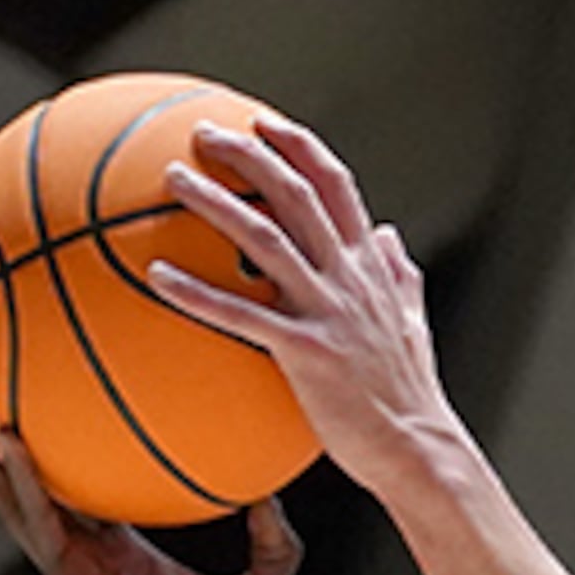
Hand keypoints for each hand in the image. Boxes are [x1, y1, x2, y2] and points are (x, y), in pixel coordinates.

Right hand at [0, 412, 294, 574]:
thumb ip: (274, 543)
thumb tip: (273, 495)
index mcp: (125, 549)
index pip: (93, 491)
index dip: (77, 455)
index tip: (70, 411)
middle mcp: (88, 550)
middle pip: (39, 486)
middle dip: (8, 448)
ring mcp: (70, 562)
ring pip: (17, 498)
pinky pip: (38, 518)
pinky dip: (21, 481)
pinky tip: (9, 446)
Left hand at [150, 116, 455, 497]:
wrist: (419, 451)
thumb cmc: (410, 398)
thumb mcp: (413, 325)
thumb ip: (400, 277)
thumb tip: (391, 237)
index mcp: (370, 270)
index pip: (337, 188)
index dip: (298, 147)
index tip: (262, 122)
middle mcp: (349, 281)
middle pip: (295, 195)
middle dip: (248, 155)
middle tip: (203, 135)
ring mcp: (328, 314)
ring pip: (265, 240)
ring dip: (216, 203)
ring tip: (173, 179)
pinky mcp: (306, 353)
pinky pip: (240, 315)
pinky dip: (196, 293)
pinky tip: (155, 275)